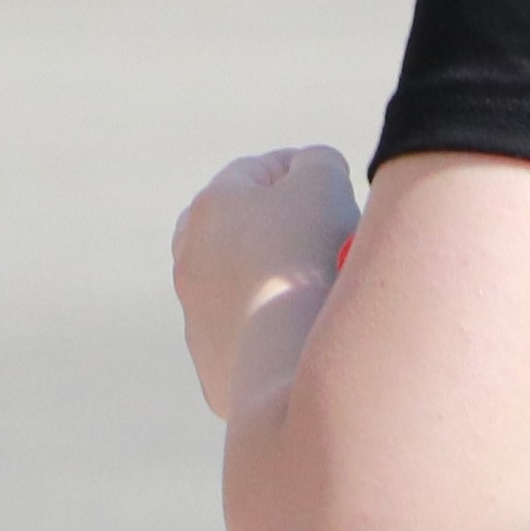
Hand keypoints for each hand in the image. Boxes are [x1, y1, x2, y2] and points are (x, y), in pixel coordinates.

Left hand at [172, 143, 363, 419]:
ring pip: (244, 287)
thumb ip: (319, 162)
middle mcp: (190, 260)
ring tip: (325, 291)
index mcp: (209, 207)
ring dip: (277, 282)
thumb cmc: (305, 261)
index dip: (306, 173)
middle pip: (243, 230)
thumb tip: (312, 172)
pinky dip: (278, 332)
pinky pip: (254, 338)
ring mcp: (196, 317)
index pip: (260, 171)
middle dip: (284, 228)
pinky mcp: (212, 368)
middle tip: (331, 237)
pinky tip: (309, 336)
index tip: (338, 189)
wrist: (286, 364)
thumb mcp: (324, 183)